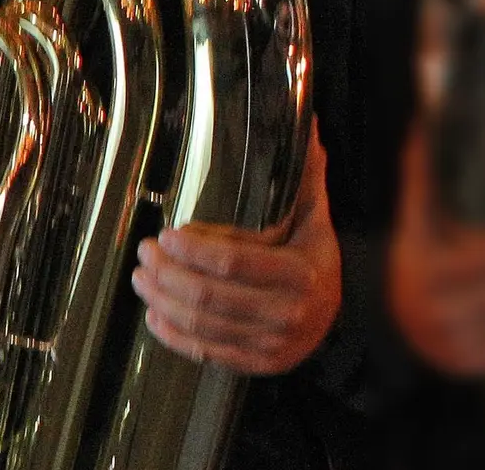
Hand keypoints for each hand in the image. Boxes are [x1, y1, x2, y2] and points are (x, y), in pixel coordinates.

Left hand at [133, 124, 341, 375]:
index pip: (235, 262)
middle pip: (210, 296)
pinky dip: (173, 334)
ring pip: (202, 325)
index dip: (194, 250)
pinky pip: (205, 353)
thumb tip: (304, 120)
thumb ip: (305, 174)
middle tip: (144, 251)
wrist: (343, 319)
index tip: (167, 234)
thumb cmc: (316, 259)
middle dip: (167, 274)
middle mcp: (287, 313)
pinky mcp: (256, 364)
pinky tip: (154, 314)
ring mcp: (271, 344)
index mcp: (301, 273)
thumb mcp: (316, 218)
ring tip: (141, 277)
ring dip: (162, 300)